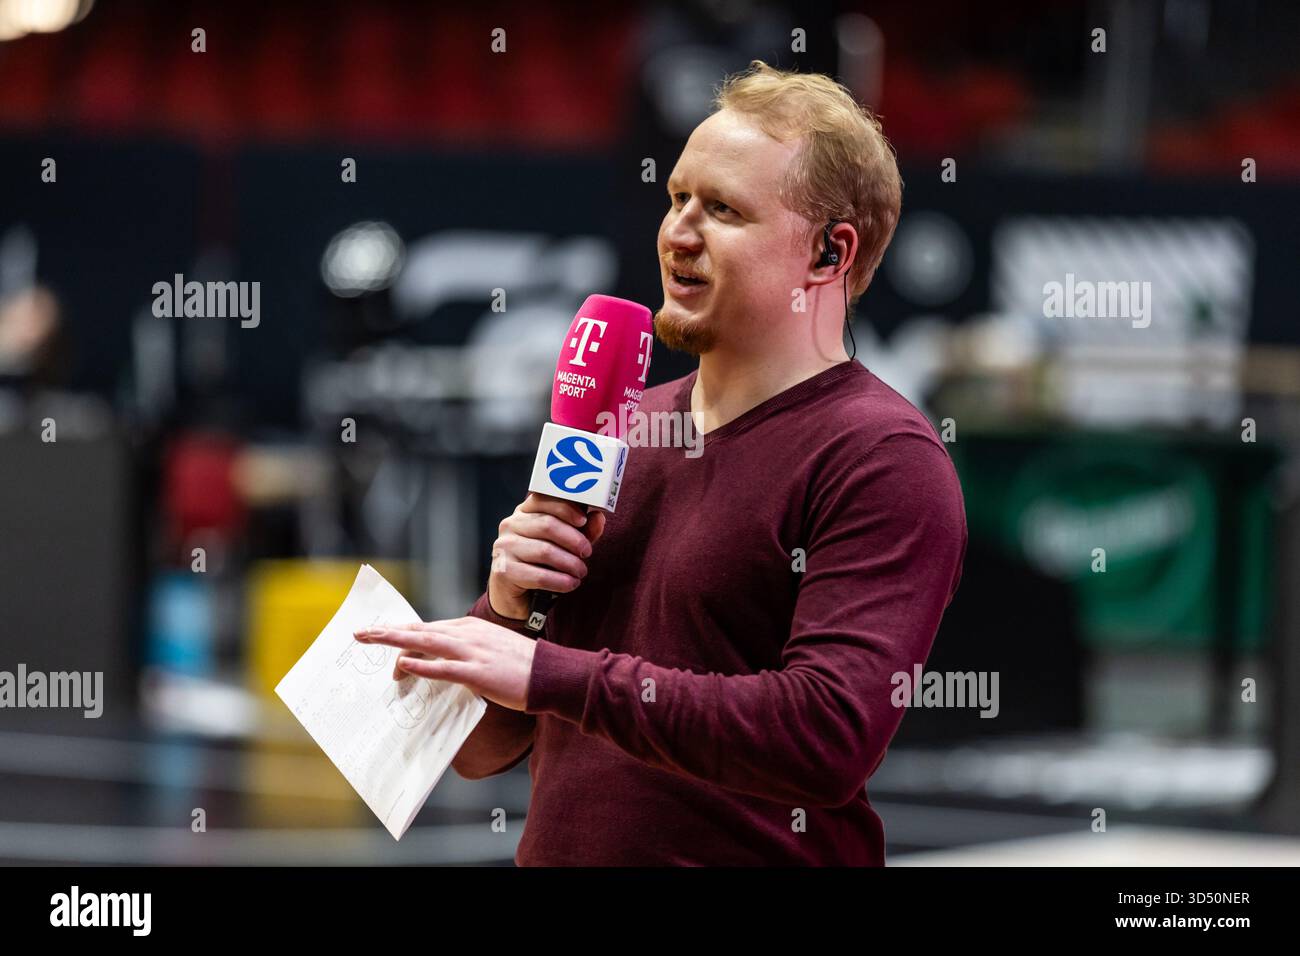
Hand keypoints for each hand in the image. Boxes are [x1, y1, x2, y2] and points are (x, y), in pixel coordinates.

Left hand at [354, 617, 537, 710]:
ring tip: (370, 640)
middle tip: (361, 633)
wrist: (551, 674)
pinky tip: (404, 664)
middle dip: (388, 632)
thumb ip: (468, 652)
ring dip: (395, 641)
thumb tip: (444, 664)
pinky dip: (422, 665)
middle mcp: (468, 635)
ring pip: (425, 643)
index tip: (382, 633)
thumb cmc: (523, 666)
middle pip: (420, 630)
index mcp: (471, 629)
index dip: (402, 631)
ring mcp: (473, 652)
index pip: (429, 628)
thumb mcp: (492, 650)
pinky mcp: (478, 672)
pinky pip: (444, 667)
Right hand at [487, 492, 606, 619]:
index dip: (566, 508)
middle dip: (573, 539)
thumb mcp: (563, 544)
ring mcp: (504, 547)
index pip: (543, 500)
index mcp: (524, 512)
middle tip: (587, 552)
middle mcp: (510, 525)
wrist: (515, 594)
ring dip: (569, 563)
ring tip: (581, 571)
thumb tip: (598, 518)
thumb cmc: (540, 563)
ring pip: (544, 551)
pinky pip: (538, 576)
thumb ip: (581, 531)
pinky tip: (570, 584)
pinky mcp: (504, 571)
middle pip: (547, 525)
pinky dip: (559, 581)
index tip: (583, 520)